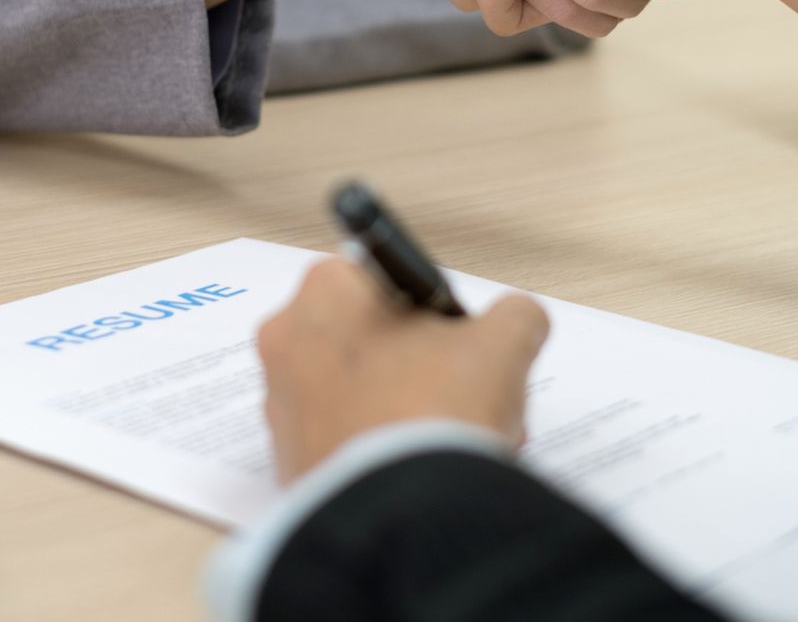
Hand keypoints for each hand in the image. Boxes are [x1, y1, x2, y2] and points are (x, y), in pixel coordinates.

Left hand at [256, 257, 548, 483]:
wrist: (402, 516)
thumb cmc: (438, 413)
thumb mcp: (504, 344)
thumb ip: (515, 315)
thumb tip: (518, 320)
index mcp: (327, 289)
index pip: (388, 280)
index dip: (432, 312)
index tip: (456, 342)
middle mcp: (288, 338)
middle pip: (370, 338)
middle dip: (418, 364)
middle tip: (460, 395)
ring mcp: (280, 403)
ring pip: (356, 392)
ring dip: (401, 408)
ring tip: (448, 440)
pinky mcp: (284, 460)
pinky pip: (339, 440)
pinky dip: (374, 449)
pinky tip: (417, 468)